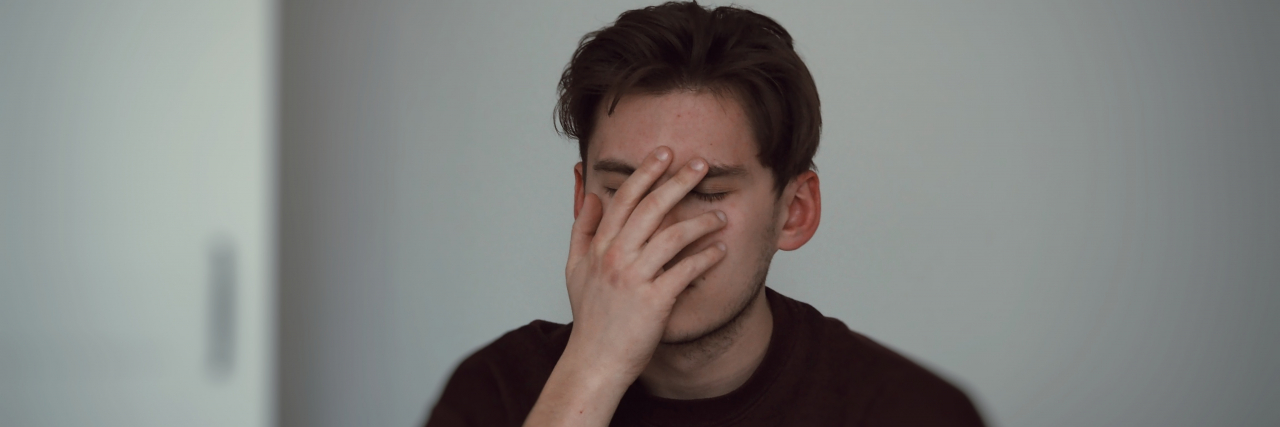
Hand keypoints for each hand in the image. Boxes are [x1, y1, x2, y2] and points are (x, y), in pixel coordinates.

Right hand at [563, 146, 727, 380]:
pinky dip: (705, 258)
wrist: (596, 360)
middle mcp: (615, 257)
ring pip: (672, 236)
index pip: (623, 199)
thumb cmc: (590, 318)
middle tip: (699, 164)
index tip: (664, 154)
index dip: (645, 173)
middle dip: (677, 181)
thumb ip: (582, 230)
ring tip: (720, 215)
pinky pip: (686, 271)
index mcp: (599, 247)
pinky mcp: (654, 300)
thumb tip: (590, 196)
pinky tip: (720, 250)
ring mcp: (634, 278)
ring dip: (700, 222)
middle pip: (650, 208)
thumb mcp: (575, 269)